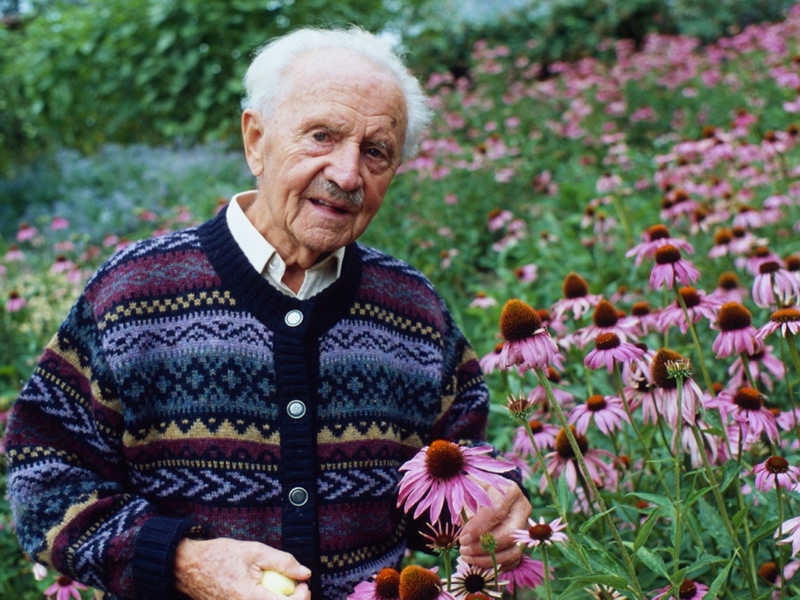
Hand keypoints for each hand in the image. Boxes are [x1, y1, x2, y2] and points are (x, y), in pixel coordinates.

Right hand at [174, 538, 311, 599]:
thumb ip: (282, 562)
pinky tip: (265, 592)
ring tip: (281, 588)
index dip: (302, 596)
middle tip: (297, 586)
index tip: (303, 583)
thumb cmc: (219, 557)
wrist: (188, 567)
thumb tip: (304, 572)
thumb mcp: (254, 551)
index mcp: (249, 598)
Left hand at [458, 482, 530, 570]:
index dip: (479, 528)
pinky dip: (496, 564)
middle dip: (484, 547)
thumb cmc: (479, 490)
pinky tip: (478, 561)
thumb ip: (467, 507)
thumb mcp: (470, 490)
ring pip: (514, 551)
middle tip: (463, 549)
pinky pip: (514, 559)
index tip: (463, 538)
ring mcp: (525, 527)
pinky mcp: (523, 542)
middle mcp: (522, 509)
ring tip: (467, 557)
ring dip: (489, 559)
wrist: (494, 492)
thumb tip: (467, 531)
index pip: (497, 511)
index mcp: (509, 491)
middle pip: (509, 534)